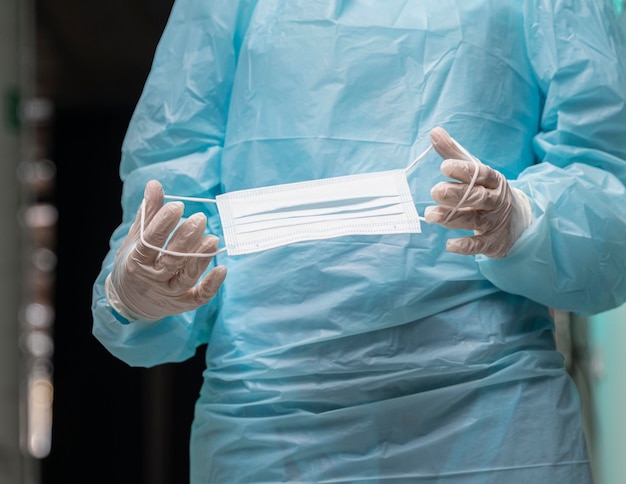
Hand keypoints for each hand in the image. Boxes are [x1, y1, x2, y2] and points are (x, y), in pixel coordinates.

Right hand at [105, 180, 226, 320]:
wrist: (129, 301)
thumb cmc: (135, 262)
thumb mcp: (136, 238)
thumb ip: (148, 214)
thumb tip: (155, 184)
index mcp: (136, 261)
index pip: (150, 242)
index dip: (163, 224)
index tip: (178, 206)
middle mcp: (152, 279)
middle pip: (170, 259)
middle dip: (186, 238)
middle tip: (200, 219)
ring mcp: (167, 293)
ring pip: (186, 277)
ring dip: (201, 258)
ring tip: (213, 239)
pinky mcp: (182, 303)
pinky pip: (199, 297)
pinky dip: (211, 285)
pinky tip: (222, 269)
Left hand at [424, 127, 531, 257]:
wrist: (517, 222)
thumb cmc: (487, 191)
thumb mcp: (474, 172)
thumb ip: (453, 153)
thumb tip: (434, 131)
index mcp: (492, 180)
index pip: (480, 173)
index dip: (464, 170)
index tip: (445, 167)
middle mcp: (495, 200)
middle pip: (477, 197)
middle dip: (456, 194)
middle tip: (435, 191)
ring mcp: (494, 222)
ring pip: (473, 220)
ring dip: (451, 217)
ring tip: (430, 214)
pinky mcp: (491, 242)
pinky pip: (478, 245)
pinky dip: (465, 246)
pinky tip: (449, 245)